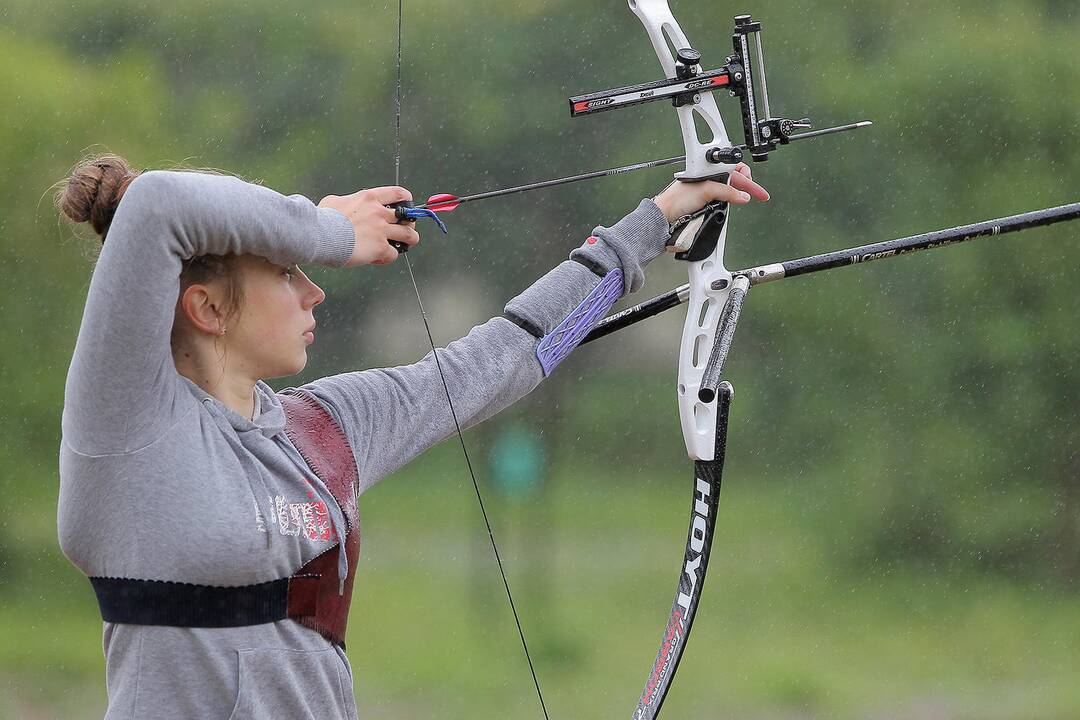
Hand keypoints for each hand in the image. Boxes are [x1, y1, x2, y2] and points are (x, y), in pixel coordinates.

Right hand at [318, 186, 420, 266]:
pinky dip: (388, 257)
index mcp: (369, 198)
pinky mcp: (380, 248)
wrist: (319, 235)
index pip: (397, 193)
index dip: (406, 200)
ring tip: (405, 246)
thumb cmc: (322, 219)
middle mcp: (378, 213)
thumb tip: (342, 205)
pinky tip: (378, 258)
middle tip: (405, 230)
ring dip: (410, 241)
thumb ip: (345, 202)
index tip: (407, 205)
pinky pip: (393, 254)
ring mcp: (381, 230)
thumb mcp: (333, 201)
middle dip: (409, 224)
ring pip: (409, 236)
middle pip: (407, 217)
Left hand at [652, 163, 769, 223]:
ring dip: (737, 196)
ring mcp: (707, 193)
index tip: (754, 189)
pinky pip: (722, 204)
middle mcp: (708, 180)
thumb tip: (743, 195)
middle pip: (734, 181)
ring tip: (747, 197)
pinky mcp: (705, 205)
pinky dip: (728, 205)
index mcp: (708, 170)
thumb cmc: (676, 199)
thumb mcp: (705, 190)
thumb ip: (727, 191)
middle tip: (758, 195)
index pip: (733, 169)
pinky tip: (733, 205)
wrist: (664, 217)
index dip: (746, 177)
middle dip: (745, 186)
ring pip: (729, 193)